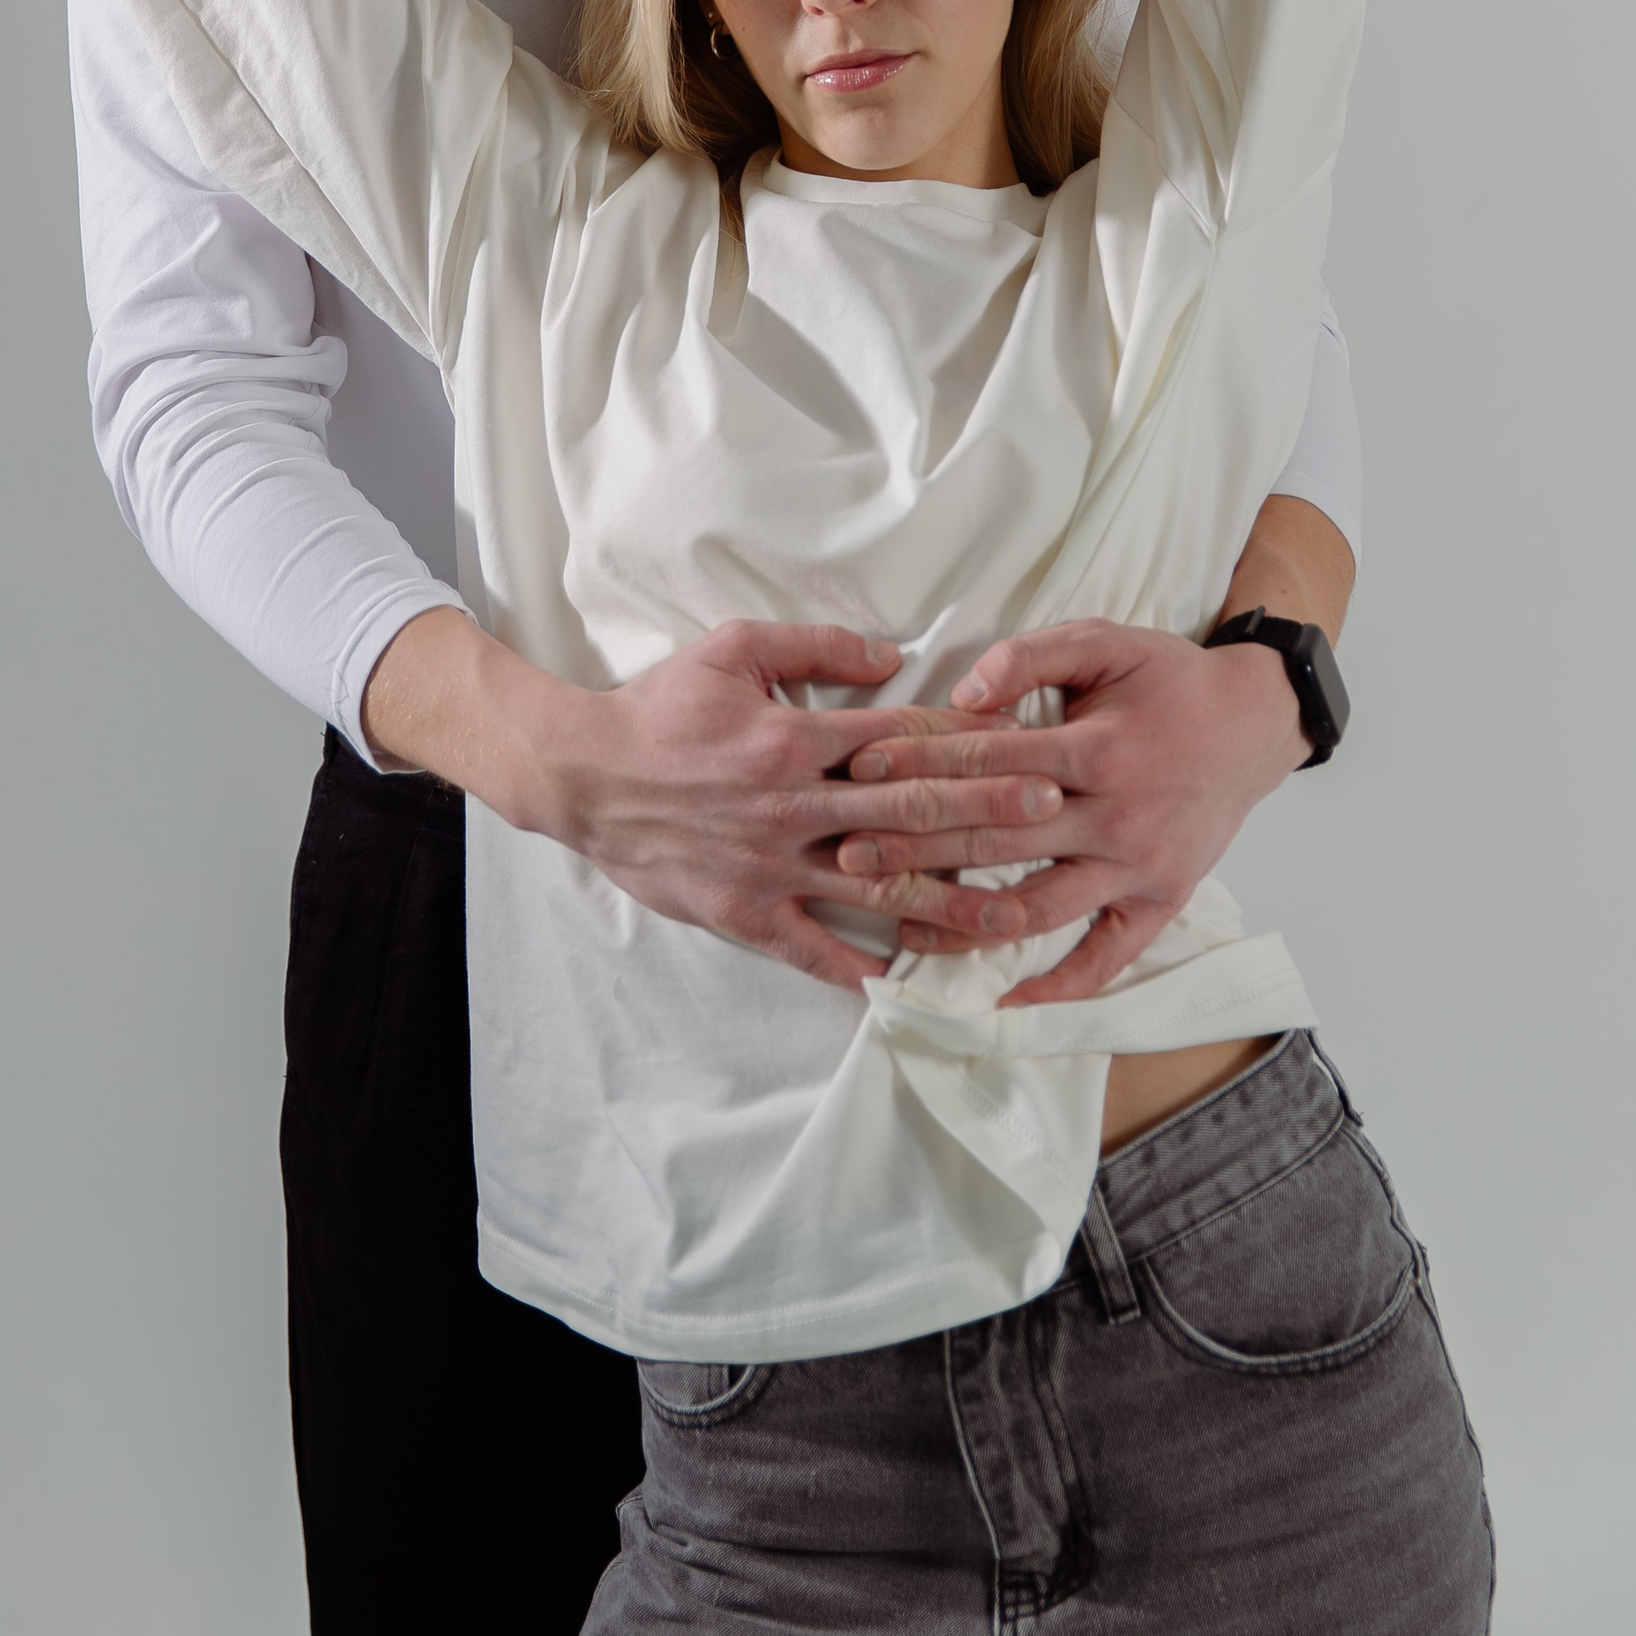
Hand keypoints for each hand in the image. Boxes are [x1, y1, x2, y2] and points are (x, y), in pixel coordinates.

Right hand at [362, 610, 1065, 994]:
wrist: (584, 775)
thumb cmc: (660, 706)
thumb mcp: (732, 649)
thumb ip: (815, 648)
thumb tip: (890, 654)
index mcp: (796, 741)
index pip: (903, 742)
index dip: (970, 745)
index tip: (1029, 750)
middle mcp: (795, 808)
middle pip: (909, 814)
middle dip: (986, 815)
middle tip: (1051, 816)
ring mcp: (773, 869)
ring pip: (878, 888)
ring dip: (950, 903)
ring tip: (1013, 914)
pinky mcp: (746, 914)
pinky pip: (814, 951)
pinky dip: (864, 971)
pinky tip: (915, 987)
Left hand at [831, 620, 1308, 1004]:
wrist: (1254, 723)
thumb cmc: (1168, 678)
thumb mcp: (1104, 640)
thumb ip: (1030, 656)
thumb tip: (963, 692)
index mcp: (1097, 749)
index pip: (988, 763)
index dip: (919, 765)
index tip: (861, 771)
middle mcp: (1117, 817)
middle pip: (997, 841)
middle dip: (916, 848)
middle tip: (849, 856)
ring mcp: (1139, 868)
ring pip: (1039, 907)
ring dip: (965, 922)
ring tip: (899, 923)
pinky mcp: (1161, 902)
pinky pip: (1107, 958)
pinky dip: (1058, 986)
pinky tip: (1003, 999)